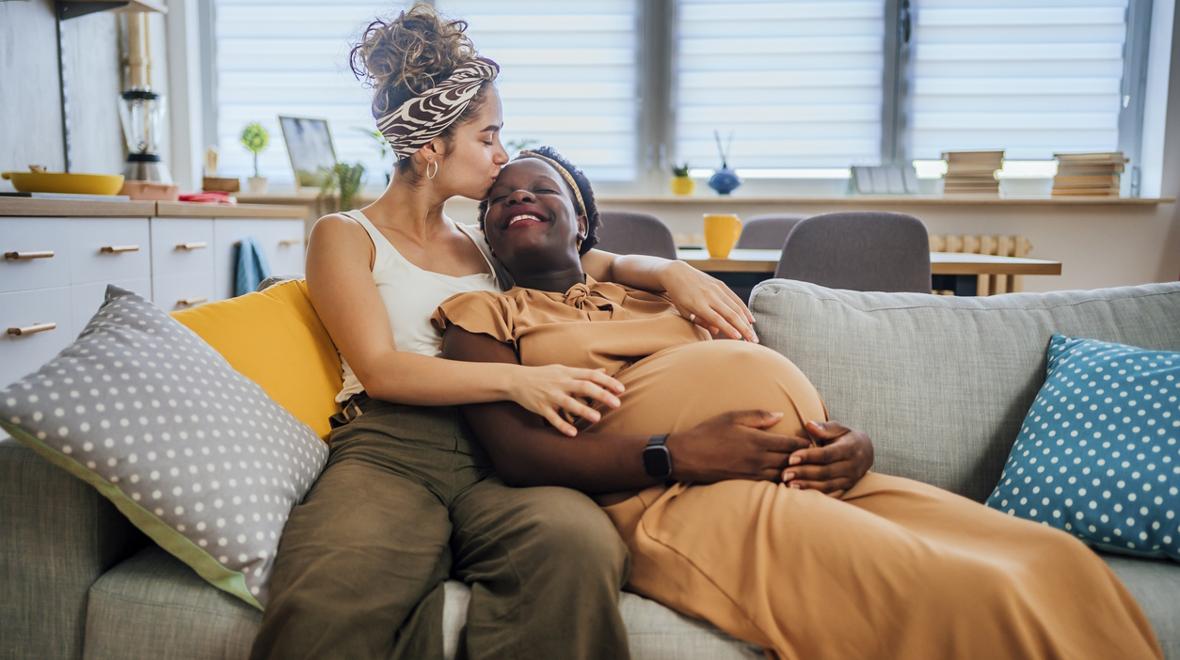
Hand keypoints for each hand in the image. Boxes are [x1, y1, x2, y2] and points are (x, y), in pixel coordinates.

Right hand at [510, 365, 624, 436]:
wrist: (516, 380)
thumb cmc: (543, 375)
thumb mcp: (562, 369)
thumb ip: (582, 373)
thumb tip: (604, 371)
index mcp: (568, 372)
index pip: (591, 375)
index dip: (607, 381)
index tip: (621, 389)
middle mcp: (560, 383)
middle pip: (584, 386)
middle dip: (601, 395)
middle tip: (617, 404)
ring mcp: (550, 395)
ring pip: (568, 402)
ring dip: (583, 410)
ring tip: (597, 418)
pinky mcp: (540, 407)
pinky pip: (552, 418)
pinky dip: (562, 425)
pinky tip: (573, 433)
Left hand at [660, 261, 757, 342]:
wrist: (677, 272)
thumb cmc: (679, 296)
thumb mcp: (684, 311)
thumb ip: (699, 321)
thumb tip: (716, 331)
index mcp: (698, 304)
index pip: (717, 319)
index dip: (728, 329)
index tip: (738, 339)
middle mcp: (710, 296)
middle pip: (731, 314)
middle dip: (744, 328)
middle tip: (753, 341)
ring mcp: (716, 289)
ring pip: (736, 307)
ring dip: (747, 322)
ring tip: (753, 335)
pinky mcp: (721, 284)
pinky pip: (735, 298)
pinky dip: (744, 309)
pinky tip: (751, 320)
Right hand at [666, 410, 811, 482]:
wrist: (686, 456)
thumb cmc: (708, 433)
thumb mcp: (732, 417)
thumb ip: (759, 416)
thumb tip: (780, 415)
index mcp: (757, 441)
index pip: (791, 445)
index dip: (805, 444)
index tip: (814, 441)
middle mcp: (758, 460)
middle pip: (791, 462)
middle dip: (805, 459)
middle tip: (816, 456)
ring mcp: (752, 473)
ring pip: (783, 475)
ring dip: (795, 472)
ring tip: (805, 468)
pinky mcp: (745, 483)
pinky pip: (770, 484)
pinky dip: (781, 481)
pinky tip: (786, 478)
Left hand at [782, 420, 873, 496]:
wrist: (866, 452)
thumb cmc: (845, 437)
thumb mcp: (838, 428)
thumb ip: (824, 428)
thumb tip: (809, 425)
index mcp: (850, 448)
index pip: (827, 454)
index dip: (808, 456)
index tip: (791, 458)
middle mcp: (852, 466)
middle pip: (826, 472)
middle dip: (804, 473)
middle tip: (784, 474)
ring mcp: (850, 480)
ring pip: (827, 486)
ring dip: (807, 486)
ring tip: (788, 485)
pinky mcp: (846, 488)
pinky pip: (830, 494)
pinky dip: (815, 495)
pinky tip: (799, 494)